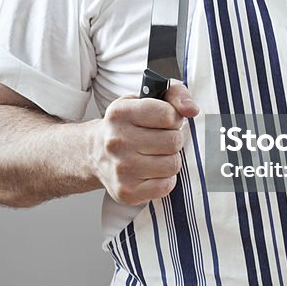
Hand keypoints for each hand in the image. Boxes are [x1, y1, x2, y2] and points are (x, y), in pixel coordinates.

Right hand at [92, 82, 199, 204]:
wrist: (95, 152)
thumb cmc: (127, 124)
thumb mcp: (145, 98)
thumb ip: (175, 94)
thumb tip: (191, 110)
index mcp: (120, 113)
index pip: (168, 115)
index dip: (174, 118)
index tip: (166, 121)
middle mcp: (117, 141)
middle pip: (173, 141)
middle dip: (173, 140)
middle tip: (159, 140)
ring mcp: (120, 168)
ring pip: (172, 164)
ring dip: (170, 159)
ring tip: (155, 155)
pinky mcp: (126, 191)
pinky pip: (166, 186)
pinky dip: (165, 179)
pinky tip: (152, 172)